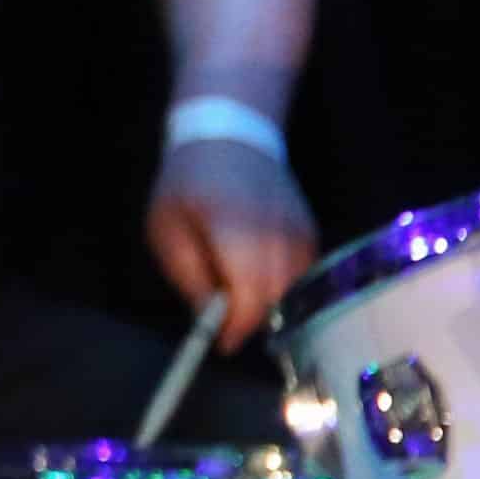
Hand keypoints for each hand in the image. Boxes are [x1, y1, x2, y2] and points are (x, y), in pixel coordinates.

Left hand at [149, 138, 316, 347]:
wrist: (229, 135)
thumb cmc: (187, 184)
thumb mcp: (167, 229)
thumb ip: (190, 278)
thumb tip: (213, 324)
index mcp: (234, 228)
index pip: (249, 293)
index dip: (237, 326)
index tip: (221, 342)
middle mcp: (276, 232)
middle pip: (275, 298)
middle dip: (250, 318)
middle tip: (225, 321)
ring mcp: (301, 232)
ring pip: (293, 292)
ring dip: (267, 302)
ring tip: (237, 290)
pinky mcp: (312, 233)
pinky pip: (302, 276)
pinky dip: (281, 285)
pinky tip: (256, 272)